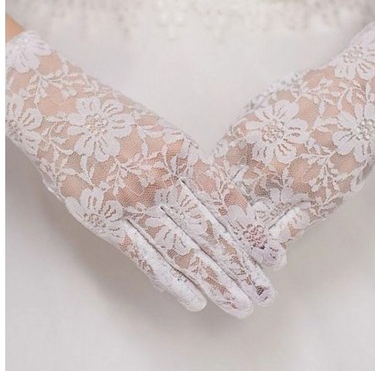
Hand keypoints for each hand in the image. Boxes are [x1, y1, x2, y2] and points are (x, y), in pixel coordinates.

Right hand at [6, 31, 281, 316]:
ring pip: (184, 250)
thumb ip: (190, 166)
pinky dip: (172, 281)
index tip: (273, 256)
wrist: (60, 111)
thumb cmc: (115, 118)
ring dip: (215, 281)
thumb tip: (223, 203)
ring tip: (241, 303)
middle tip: (265, 292)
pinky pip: (145, 257)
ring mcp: (133, 200)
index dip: (253, 232)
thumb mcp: (163, 131)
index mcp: (183, 151)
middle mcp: (162, 178)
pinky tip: (195, 298)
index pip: (228, 200)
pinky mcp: (105, 219)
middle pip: (212, 231)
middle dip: (242, 266)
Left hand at [214, 20, 374, 255]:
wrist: (359, 97)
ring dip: (236, 242)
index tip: (193, 208)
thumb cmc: (310, 95)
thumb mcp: (262, 105)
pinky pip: (285, 233)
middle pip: (225, 203)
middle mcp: (261, 164)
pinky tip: (260, 257)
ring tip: (224, 259)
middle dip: (211, 221)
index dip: (197, 193)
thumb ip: (239, 135)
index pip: (208, 175)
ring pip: (251, 224)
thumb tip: (217, 160)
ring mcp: (289, 185)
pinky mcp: (316, 202)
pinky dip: (268, 248)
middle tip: (200, 240)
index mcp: (243, 137)